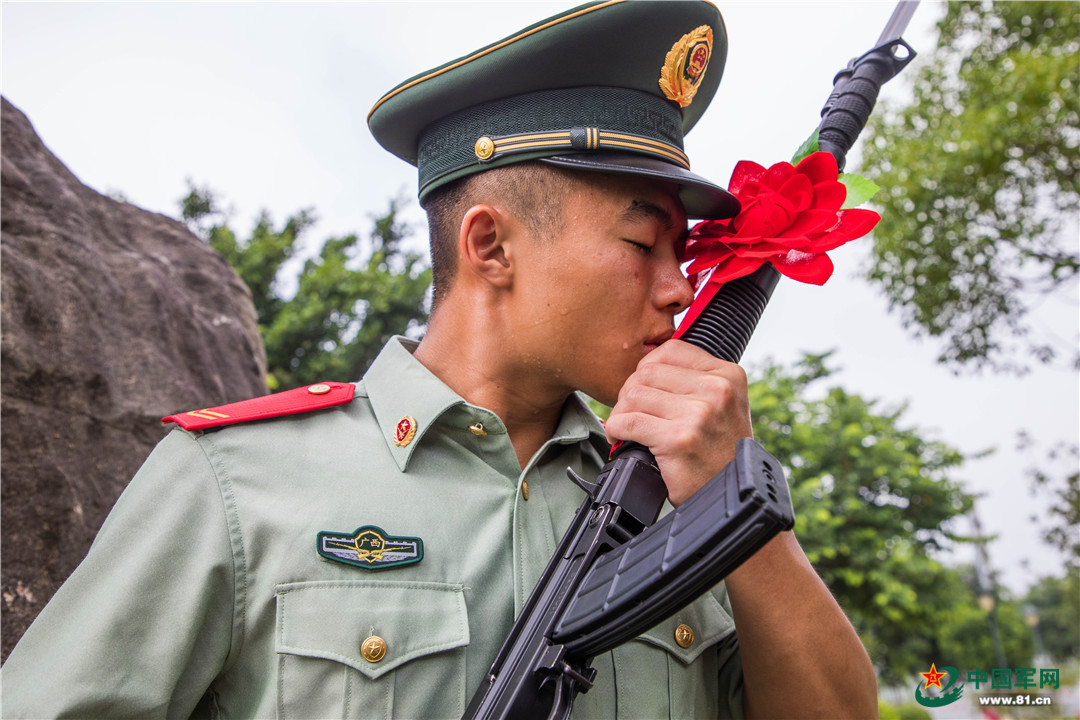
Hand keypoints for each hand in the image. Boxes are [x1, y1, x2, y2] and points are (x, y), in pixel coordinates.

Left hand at [604, 339, 751, 504]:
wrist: (731, 496)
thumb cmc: (719, 451)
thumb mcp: (722, 405)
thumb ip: (695, 380)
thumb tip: (646, 362)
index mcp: (728, 375)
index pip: (670, 350)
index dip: (647, 369)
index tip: (643, 389)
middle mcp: (717, 390)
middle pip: (647, 371)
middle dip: (629, 392)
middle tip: (630, 413)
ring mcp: (699, 414)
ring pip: (634, 395)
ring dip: (621, 413)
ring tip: (626, 427)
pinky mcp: (679, 439)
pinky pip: (628, 422)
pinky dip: (615, 430)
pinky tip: (620, 438)